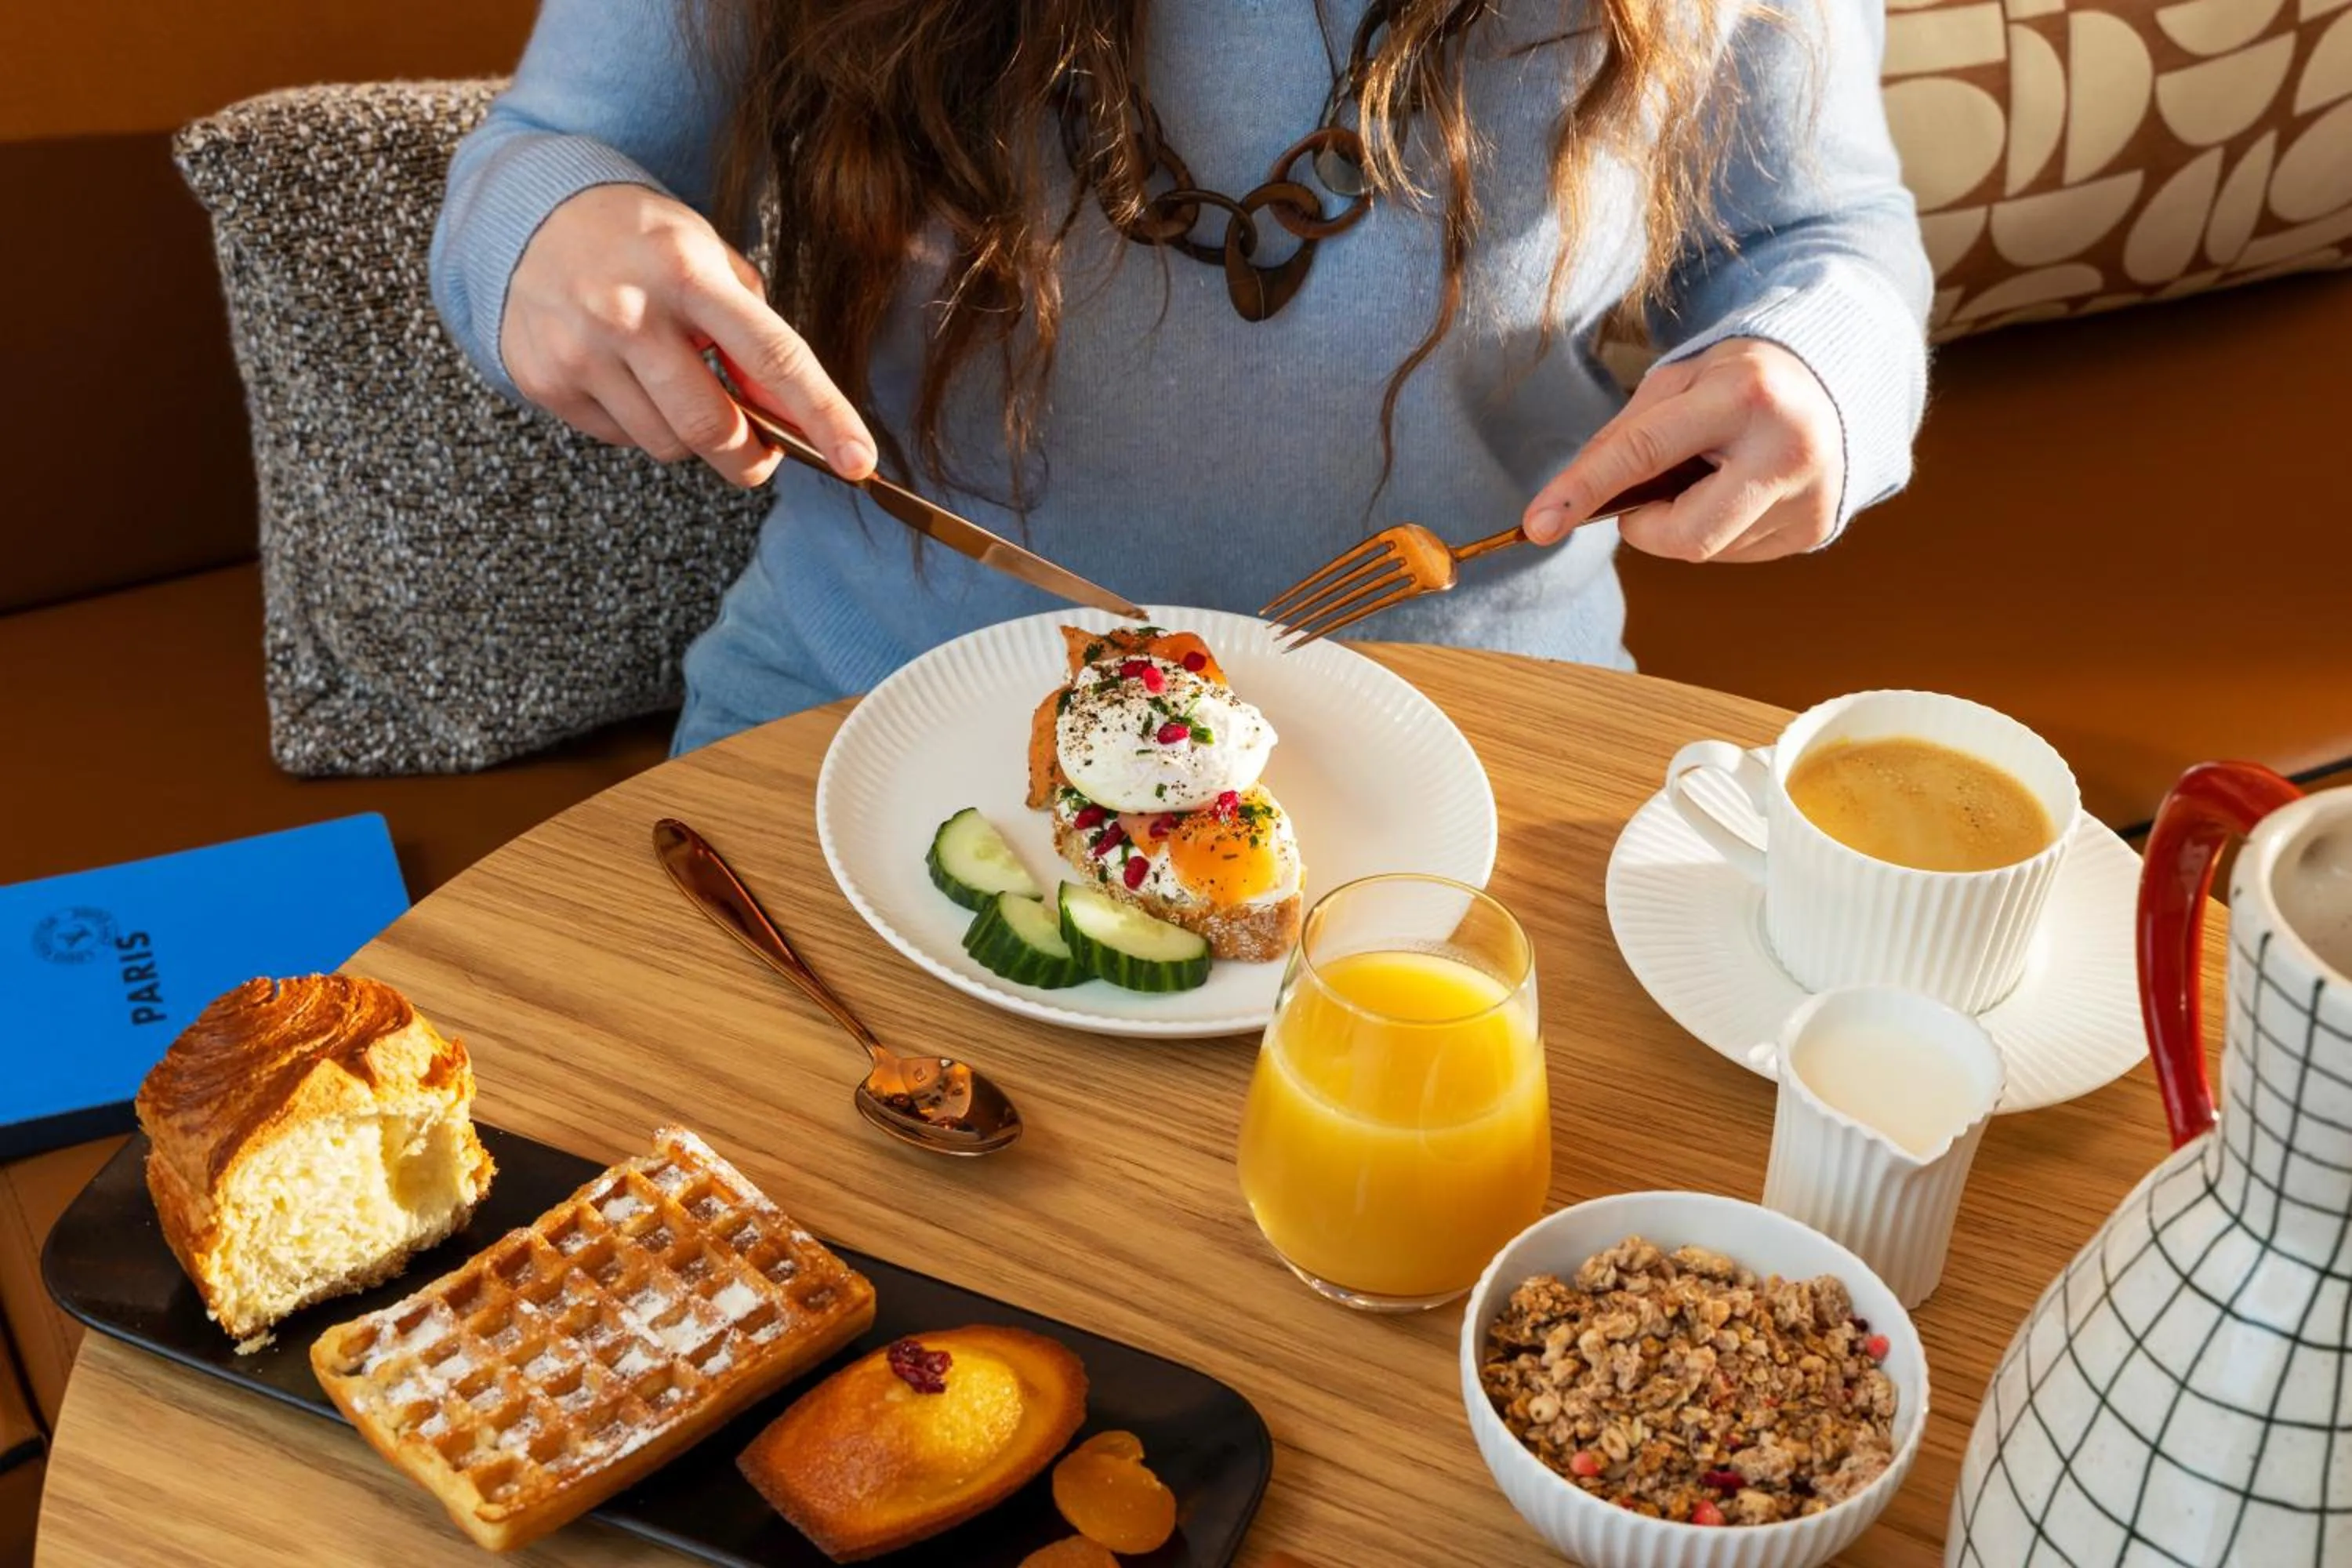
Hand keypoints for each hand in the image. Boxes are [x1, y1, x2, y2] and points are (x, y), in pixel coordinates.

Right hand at [499, 183, 875, 486]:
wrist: (529, 214)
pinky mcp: (546, 380)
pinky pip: (621, 438)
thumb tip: (787, 416)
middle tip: (761, 453)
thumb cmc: (642, 242)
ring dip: (690, 436)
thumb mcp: (710, 262)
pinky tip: (626, 378)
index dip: (824, 417)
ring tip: (676, 384)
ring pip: (668, 445)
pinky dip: (639, 423)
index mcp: (689, 273)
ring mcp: (582, 351)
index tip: (859, 463)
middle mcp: (630, 313)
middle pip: (713, 428)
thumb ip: (756, 335)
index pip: (775, 358)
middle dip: (750, 457)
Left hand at [1522, 338, 1842, 562]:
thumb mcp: (1679, 381)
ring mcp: (1810, 497)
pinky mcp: (1815, 528)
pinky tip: (1739, 489)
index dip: (1584, 490)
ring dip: (1684, 522)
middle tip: (1649, 492)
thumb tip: (1573, 500)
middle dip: (1645, 526)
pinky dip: (1717, 529)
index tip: (1537, 523)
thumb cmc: (1742, 377)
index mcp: (1745, 395)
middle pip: (1682, 535)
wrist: (1839, 380)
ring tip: (1713, 471)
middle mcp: (1786, 451)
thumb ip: (1624, 436)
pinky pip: (1734, 553)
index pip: (1644, 453)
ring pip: (1705, 550)